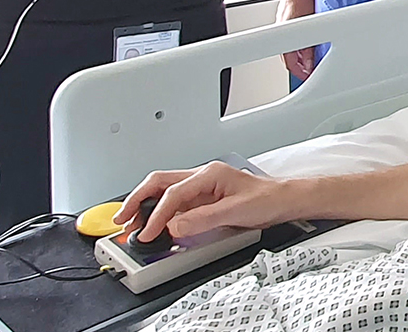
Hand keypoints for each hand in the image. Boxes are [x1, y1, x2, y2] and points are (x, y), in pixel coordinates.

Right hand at [113, 162, 295, 240]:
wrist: (285, 201)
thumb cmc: (268, 199)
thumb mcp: (236, 211)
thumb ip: (204, 218)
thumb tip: (175, 225)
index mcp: (208, 174)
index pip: (172, 193)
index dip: (156, 215)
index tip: (147, 233)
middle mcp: (202, 177)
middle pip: (159, 184)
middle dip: (137, 200)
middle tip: (122, 220)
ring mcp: (202, 188)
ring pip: (165, 192)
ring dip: (146, 207)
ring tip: (132, 224)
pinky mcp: (205, 200)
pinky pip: (176, 204)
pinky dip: (162, 214)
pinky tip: (156, 225)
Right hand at [277, 0, 316, 80]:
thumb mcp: (309, 27)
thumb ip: (310, 46)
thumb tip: (311, 61)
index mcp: (282, 34)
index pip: (289, 62)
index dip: (299, 72)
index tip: (308, 77)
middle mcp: (280, 29)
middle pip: (288, 56)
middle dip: (299, 65)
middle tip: (310, 71)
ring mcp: (282, 23)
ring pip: (289, 46)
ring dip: (300, 55)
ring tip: (311, 60)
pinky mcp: (287, 16)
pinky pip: (291, 36)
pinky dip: (300, 43)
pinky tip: (309, 43)